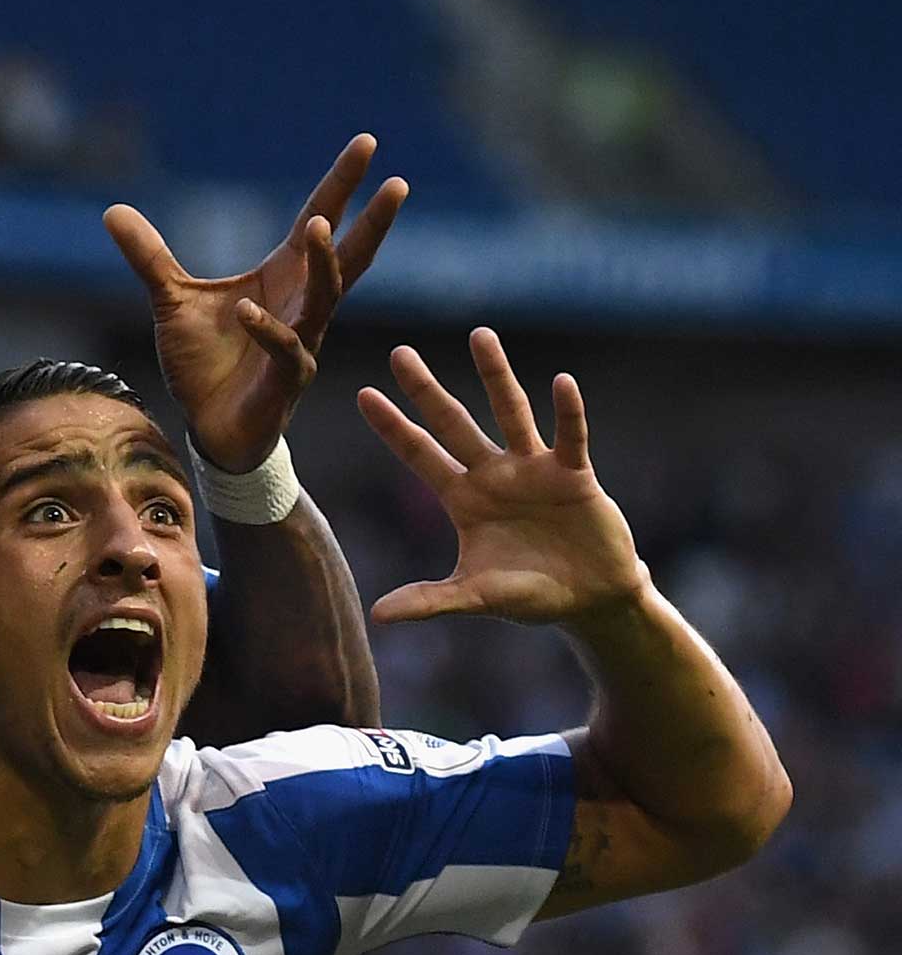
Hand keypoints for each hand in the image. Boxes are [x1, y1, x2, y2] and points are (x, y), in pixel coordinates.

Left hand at [106, 135, 406, 471]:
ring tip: (320, 228)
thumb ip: (149, 257)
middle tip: (398, 184)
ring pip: (324, 299)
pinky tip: (245, 311)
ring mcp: (299, 344)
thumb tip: (112, 210)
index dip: (341, 184)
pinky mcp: (283, 381)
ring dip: (324, 265)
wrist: (208, 427)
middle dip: (373, 223)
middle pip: (346, 258)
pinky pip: (283, 350)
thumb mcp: (171, 300)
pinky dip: (265, 330)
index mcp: (283, 278)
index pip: (319, 219)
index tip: (367, 143)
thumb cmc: (205, 363)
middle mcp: (300, 306)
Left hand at [359, 329, 647, 625]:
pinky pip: (570, 437)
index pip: (419, 455)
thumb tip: (377, 617)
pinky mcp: (575, 475)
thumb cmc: (530, 595)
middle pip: (453, 423)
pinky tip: (561, 382)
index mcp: (463, 500)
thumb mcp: (475, 598)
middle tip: (399, 352)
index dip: (393, 427)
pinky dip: (568, 412)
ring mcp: (534, 470)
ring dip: (495, 376)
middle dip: (426, 390)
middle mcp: (493, 475)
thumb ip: (430, 602)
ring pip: (510, 413)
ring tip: (479, 336)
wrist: (591, 600)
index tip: (364, 394)